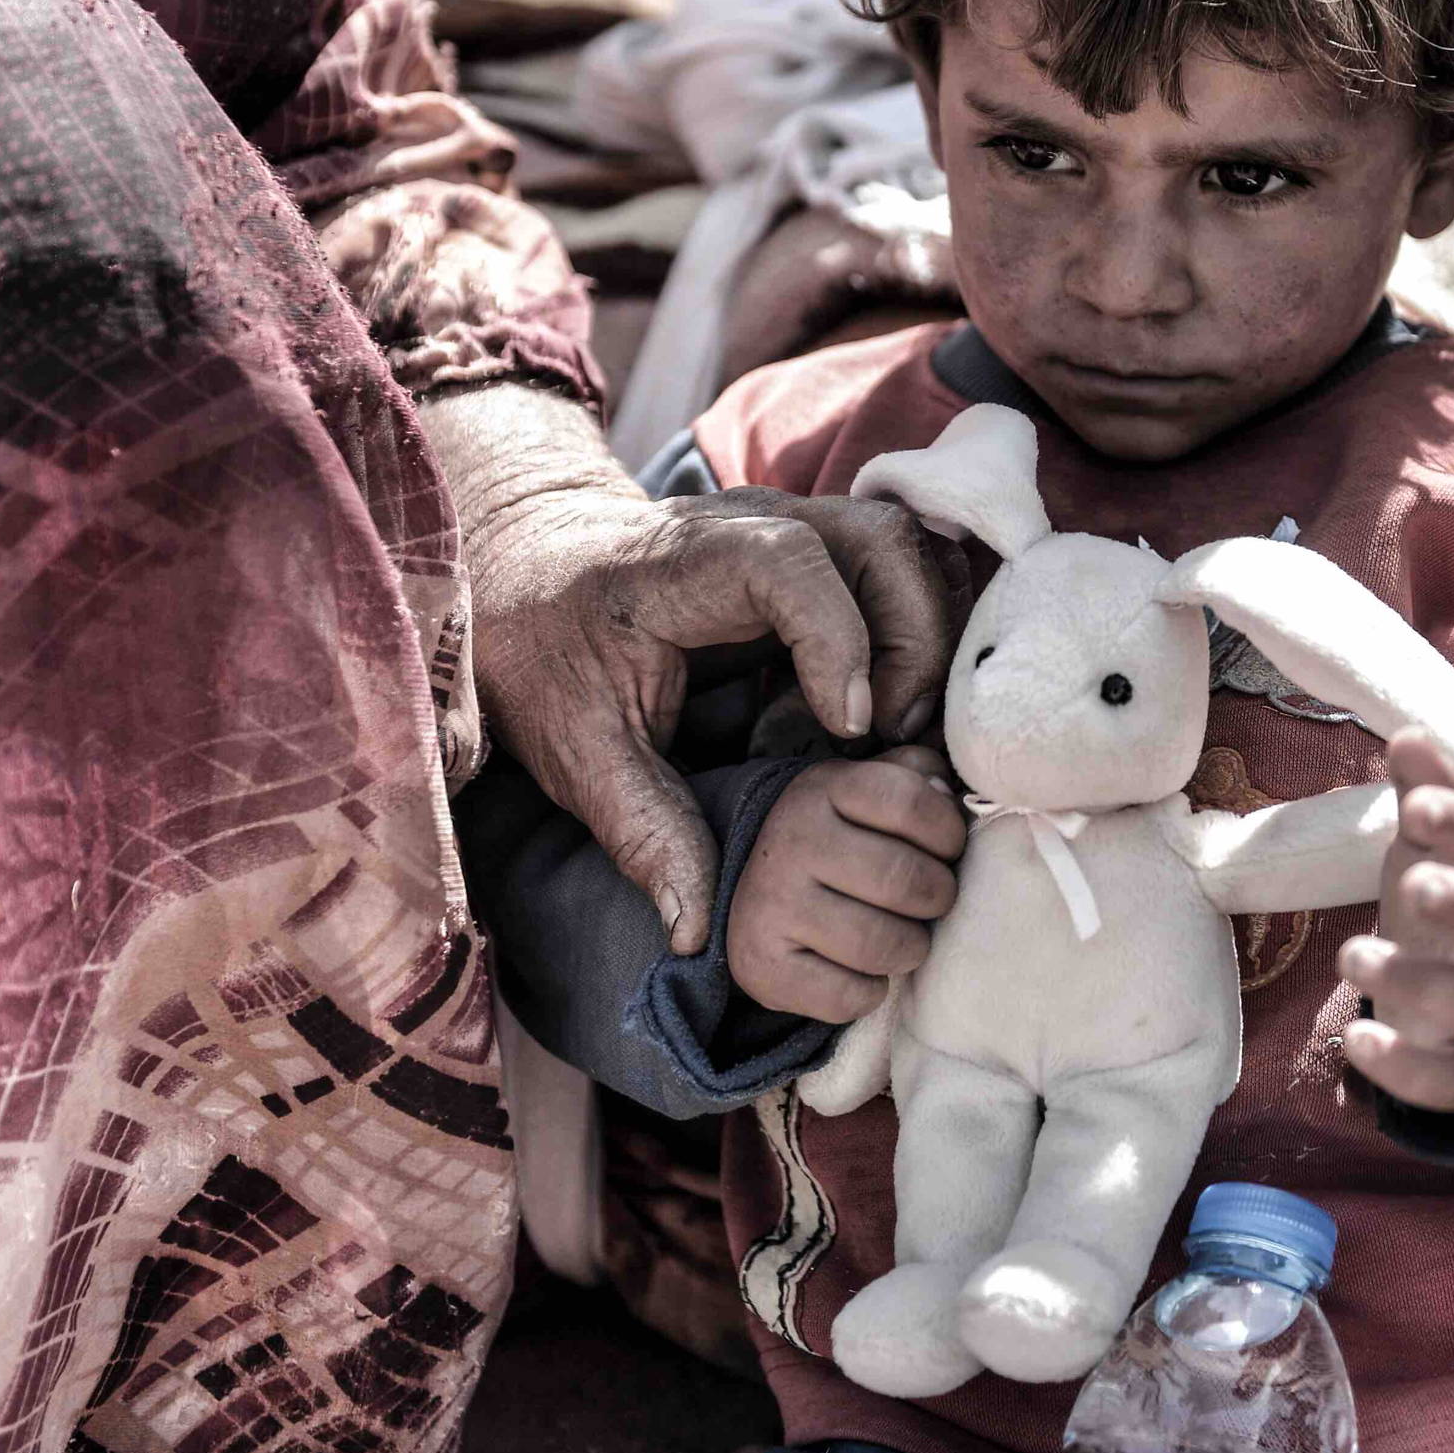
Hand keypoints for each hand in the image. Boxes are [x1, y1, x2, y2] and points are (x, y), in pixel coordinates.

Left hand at [423, 383, 958, 952]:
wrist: (527, 579)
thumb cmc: (547, 657)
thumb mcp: (576, 753)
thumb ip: (641, 831)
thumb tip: (695, 930)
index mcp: (685, 560)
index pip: (789, 562)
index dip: (838, 637)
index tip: (851, 727)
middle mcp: (753, 522)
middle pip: (879, 540)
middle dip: (912, 640)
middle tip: (890, 738)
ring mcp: (794, 526)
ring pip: (905, 546)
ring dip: (926, 634)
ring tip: (895, 727)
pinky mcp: (818, 550)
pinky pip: (899, 569)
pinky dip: (917, 629)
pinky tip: (889, 704)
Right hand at [728, 747, 963, 1022]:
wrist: (756, 895)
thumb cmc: (840, 841)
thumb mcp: (871, 793)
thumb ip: (917, 779)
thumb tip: (950, 796)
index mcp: (823, 788)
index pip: (910, 802)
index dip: (948, 832)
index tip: (947, 849)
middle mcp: (790, 840)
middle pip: (904, 879)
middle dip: (938, 897)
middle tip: (931, 901)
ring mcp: (771, 904)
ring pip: (882, 944)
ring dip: (910, 948)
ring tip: (904, 938)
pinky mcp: (762, 966)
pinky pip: (850, 996)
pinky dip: (872, 992)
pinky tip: (864, 971)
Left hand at [1339, 731, 1453, 1113]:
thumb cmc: (1447, 912)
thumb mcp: (1433, 850)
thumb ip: (1427, 794)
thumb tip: (1409, 732)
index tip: (1415, 804)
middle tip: (1416, 883)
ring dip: (1418, 981)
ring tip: (1351, 956)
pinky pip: (1453, 1081)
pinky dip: (1406, 1069)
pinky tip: (1355, 1044)